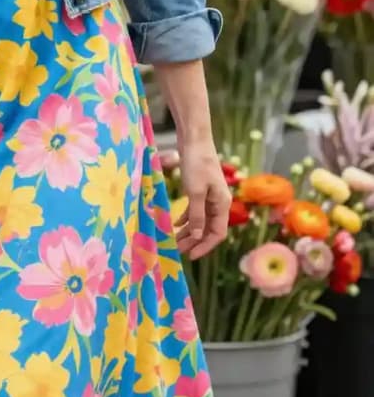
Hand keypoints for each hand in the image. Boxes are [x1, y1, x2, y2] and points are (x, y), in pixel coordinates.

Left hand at [174, 138, 229, 259]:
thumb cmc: (197, 164)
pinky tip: (176, 224)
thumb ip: (196, 216)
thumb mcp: (195, 192)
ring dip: (189, 232)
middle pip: (208, 229)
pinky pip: (195, 210)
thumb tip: (196, 237)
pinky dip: (186, 218)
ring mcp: (210, 196)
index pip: (217, 233)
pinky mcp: (201, 190)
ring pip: (200, 221)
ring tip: (174, 241)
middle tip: (177, 251)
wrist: (195, 140)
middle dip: (194, 241)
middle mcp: (219, 203)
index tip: (190, 256)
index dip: (205, 246)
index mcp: (222, 204)